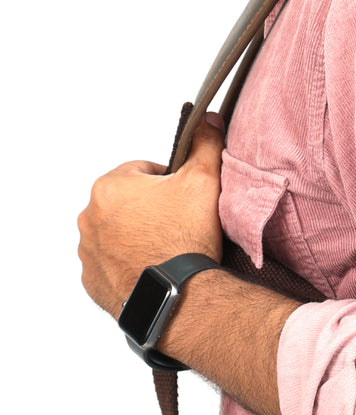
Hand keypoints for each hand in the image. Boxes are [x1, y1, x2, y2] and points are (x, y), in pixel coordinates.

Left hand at [78, 115, 225, 318]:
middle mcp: (89, 216)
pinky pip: (111, 264)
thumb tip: (208, 120)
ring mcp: (88, 251)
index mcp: (110, 186)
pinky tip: (155, 268)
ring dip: (137, 236)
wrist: (177, 294)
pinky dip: (129, 264)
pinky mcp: (92, 280)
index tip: (186, 199)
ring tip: (168, 249)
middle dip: (151, 210)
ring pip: (116, 233)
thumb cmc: (185, 237)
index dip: (170, 183)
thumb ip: (205, 145)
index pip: (143, 171)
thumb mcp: (204, 181)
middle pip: (127, 203)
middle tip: (180, 224)